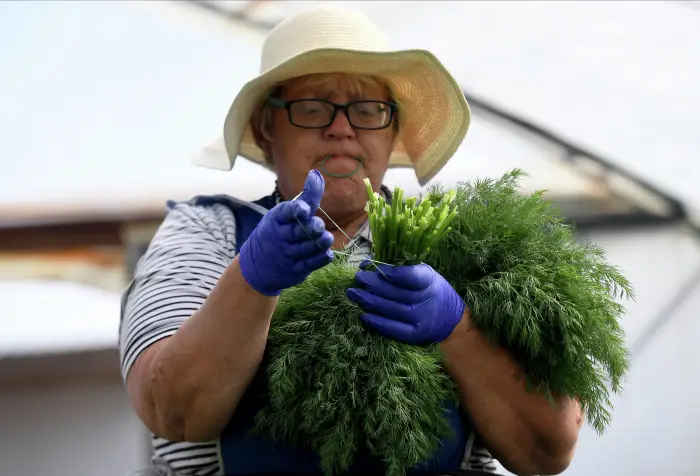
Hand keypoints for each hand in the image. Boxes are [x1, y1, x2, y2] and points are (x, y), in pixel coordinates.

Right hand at [239, 169, 333, 295]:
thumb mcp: (285, 213)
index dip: (295, 210)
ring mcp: (287, 254)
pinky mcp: (296, 269)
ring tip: (326, 238)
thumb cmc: (277, 231)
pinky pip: (310, 264)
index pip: (285, 212)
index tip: (304, 209)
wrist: (257, 265)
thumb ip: (306, 196)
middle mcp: (281, 237)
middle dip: (311, 227)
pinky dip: (320, 258)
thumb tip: (316, 174)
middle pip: (298, 231)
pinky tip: (327, 253)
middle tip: (318, 225)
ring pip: (307, 248)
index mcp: (277, 219)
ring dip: (319, 243)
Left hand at [346, 262, 464, 344]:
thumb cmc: (429, 289)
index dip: (389, 271)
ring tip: (353, 293)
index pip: (410, 275)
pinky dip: (377, 322)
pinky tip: (364, 315)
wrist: (449, 317)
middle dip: (372, 284)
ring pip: (390, 309)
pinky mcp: (415, 334)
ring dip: (369, 301)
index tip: (371, 266)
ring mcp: (420, 318)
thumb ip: (402, 268)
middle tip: (358, 278)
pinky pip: (393, 329)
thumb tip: (372, 264)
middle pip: (395, 292)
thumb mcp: (424, 272)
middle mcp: (425, 299)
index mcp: (428, 280)